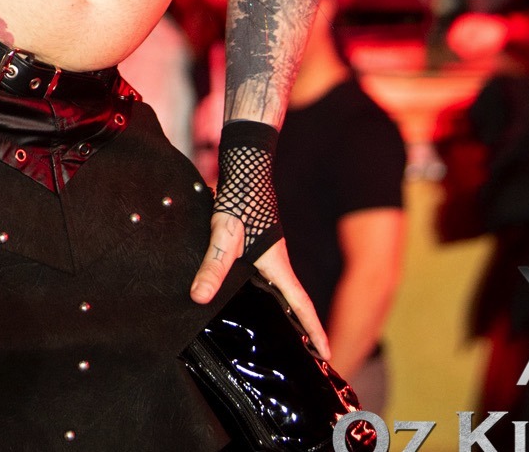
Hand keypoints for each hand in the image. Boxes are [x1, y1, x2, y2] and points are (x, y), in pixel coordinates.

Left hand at [191, 215, 330, 357]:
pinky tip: (246, 303)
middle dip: (302, 330)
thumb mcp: (224, 237)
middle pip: (294, 304)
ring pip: (277, 293)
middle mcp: (276, 266)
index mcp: (278, 268)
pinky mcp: (253, 250)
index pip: (302, 306)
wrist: (242, 171)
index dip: (315, 331)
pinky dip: (263, 297)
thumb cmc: (239, 202)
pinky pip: (263, 281)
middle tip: (306, 356)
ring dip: (283, 313)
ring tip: (279, 338)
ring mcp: (266, 258)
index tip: (328, 354)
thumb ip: (213, 267)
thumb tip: (200, 298)